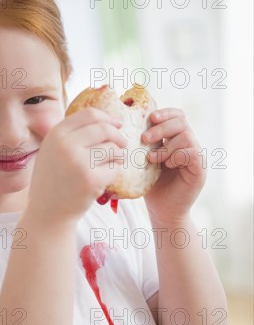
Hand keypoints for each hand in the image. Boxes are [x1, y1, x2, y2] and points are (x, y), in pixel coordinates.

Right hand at [27, 108, 127, 223]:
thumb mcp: (52, 150)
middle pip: (105, 129)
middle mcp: (66, 145)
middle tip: (122, 145)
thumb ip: (71, 134)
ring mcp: (79, 162)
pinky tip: (104, 179)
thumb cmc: (53, 180)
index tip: (118, 124)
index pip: (89, 114)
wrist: (47, 212)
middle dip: (118, 136)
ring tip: (109, 165)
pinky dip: (114, 171)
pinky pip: (115, 167)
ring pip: (113, 148)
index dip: (108, 118)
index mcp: (56, 134)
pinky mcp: (92, 180)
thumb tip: (107, 120)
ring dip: (118, 155)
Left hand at [142, 108, 205, 225]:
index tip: (150, 117)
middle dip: (161, 127)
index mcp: (176, 139)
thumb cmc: (151, 186)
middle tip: (144, 139)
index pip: (177, 115)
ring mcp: (196, 157)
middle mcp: (189, 145)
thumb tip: (124, 124)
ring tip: (153, 159)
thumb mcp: (143, 161)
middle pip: (181, 121)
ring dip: (166, 145)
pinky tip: (167, 165)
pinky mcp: (200, 170)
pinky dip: (177, 156)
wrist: (162, 211)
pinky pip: (192, 152)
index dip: (165, 112)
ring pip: (186, 136)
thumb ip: (142, 144)